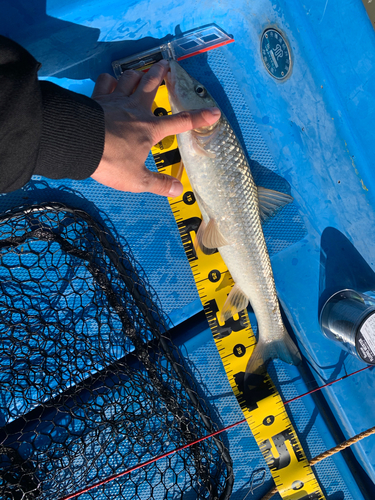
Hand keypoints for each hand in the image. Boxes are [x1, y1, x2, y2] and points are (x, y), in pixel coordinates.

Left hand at [91, 60, 220, 196]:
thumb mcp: (138, 180)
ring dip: (136, 75)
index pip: (180, 122)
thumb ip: (158, 184)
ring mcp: (115, 100)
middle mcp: (135, 109)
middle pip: (152, 86)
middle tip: (166, 64)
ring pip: (129, 79)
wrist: (80, 144)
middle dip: (161, 74)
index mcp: (149, 129)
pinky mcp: (97, 98)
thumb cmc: (111, 162)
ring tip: (139, 74)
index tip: (214, 111)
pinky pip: (104, 82)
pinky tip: (110, 82)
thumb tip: (178, 190)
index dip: (198, 117)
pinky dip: (109, 80)